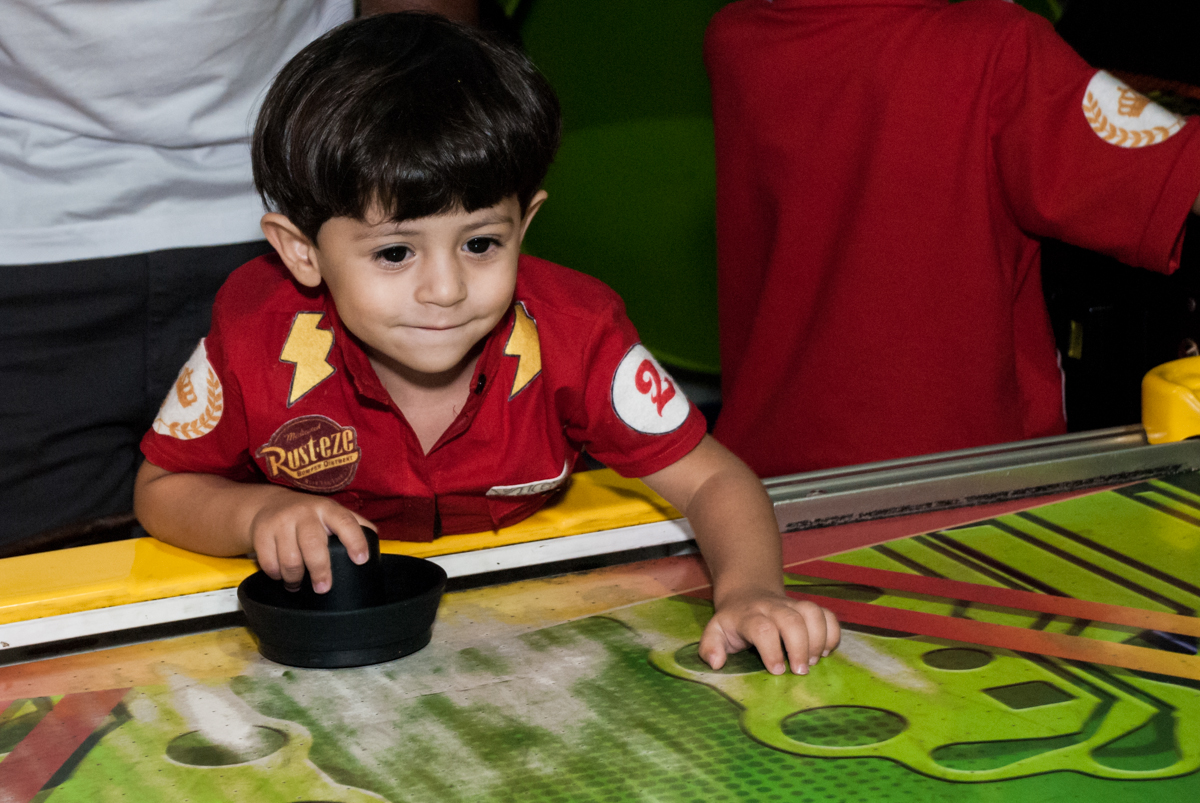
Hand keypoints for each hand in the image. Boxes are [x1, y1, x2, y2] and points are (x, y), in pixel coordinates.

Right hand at [248, 490, 373, 593]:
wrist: (269, 504)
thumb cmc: (310, 515)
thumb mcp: (332, 513)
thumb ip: (355, 526)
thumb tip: (376, 544)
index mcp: (328, 509)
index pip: (345, 522)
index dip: (355, 541)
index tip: (361, 560)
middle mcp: (304, 513)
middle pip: (313, 545)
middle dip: (320, 570)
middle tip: (323, 588)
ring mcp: (281, 522)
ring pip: (290, 559)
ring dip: (295, 579)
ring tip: (298, 585)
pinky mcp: (261, 532)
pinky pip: (269, 563)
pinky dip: (276, 575)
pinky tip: (282, 575)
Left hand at [699, 589, 839, 675]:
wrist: (748, 593)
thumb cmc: (733, 621)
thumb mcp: (715, 631)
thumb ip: (710, 646)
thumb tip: (716, 663)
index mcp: (748, 615)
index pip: (762, 628)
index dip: (771, 650)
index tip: (777, 670)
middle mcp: (772, 607)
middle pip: (791, 620)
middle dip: (799, 647)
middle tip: (800, 671)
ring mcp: (792, 605)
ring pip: (812, 613)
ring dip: (818, 639)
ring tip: (813, 661)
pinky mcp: (808, 609)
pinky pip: (827, 615)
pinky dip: (832, 632)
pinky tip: (825, 651)